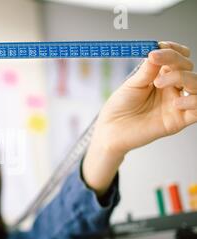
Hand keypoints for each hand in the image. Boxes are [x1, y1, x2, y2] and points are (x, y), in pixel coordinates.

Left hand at [95, 41, 195, 155]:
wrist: (111, 130)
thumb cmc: (119, 108)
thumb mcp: (132, 85)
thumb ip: (148, 70)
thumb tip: (157, 50)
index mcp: (161, 76)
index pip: (178, 57)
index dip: (173, 50)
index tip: (159, 47)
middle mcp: (172, 88)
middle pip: (188, 67)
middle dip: (175, 61)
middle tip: (155, 63)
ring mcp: (177, 103)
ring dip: (185, 78)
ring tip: (160, 83)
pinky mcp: (179, 120)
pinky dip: (193, 101)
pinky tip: (176, 102)